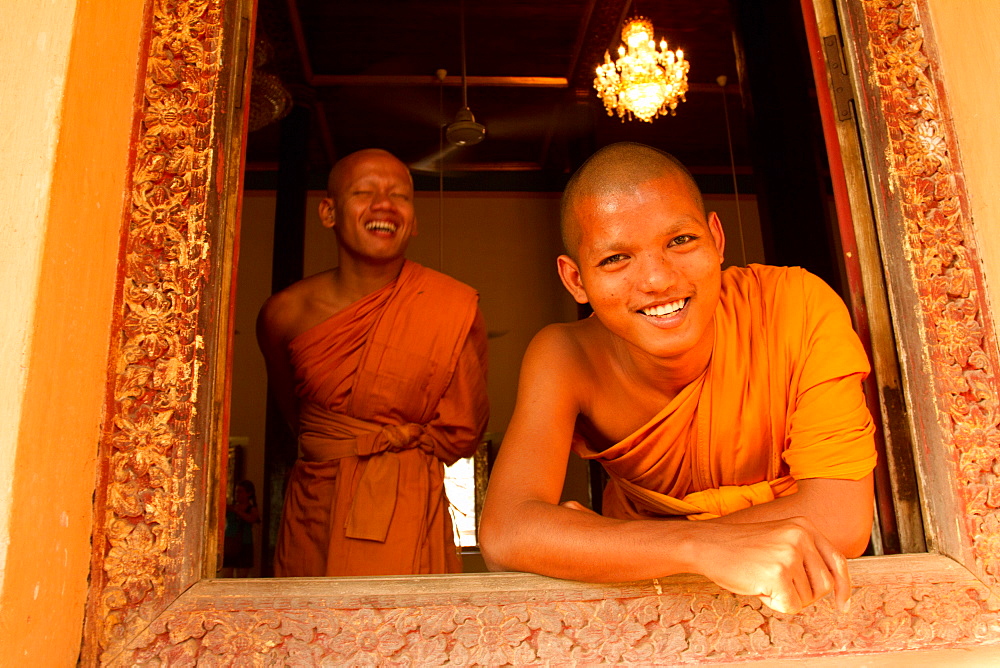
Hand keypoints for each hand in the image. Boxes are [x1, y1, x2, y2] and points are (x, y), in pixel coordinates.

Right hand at [696, 517, 850, 613]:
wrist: (706, 544)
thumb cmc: (739, 548)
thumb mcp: (778, 539)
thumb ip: (804, 554)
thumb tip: (833, 585)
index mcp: (804, 526)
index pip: (838, 561)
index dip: (844, 587)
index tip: (843, 605)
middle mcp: (801, 536)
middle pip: (826, 585)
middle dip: (806, 595)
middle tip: (780, 588)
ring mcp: (789, 554)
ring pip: (808, 598)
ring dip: (787, 598)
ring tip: (763, 581)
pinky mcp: (777, 573)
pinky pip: (791, 606)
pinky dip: (776, 604)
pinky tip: (758, 588)